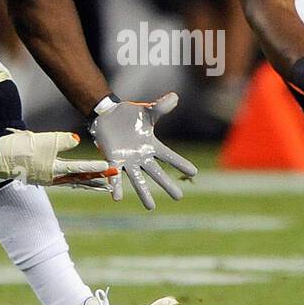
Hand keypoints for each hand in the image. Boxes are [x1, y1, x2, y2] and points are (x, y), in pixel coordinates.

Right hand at [0, 129, 116, 189]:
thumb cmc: (21, 147)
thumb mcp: (44, 140)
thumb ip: (63, 141)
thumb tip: (77, 140)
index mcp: (55, 170)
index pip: (81, 169)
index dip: (96, 168)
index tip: (111, 169)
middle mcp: (54, 177)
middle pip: (80, 180)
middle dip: (98, 179)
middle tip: (113, 179)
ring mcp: (48, 178)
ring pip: (73, 182)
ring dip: (88, 183)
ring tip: (103, 186)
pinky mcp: (43, 175)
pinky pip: (64, 180)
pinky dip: (75, 181)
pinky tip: (80, 181)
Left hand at [89, 94, 197, 208]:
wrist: (108, 116)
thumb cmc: (130, 115)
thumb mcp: (147, 111)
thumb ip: (161, 107)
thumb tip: (174, 97)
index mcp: (151, 145)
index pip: (169, 156)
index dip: (180, 163)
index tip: (194, 172)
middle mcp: (141, 156)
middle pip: (156, 173)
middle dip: (167, 185)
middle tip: (178, 197)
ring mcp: (128, 160)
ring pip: (138, 179)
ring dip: (144, 193)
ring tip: (150, 207)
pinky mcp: (113, 160)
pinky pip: (115, 175)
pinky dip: (116, 185)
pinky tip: (117, 197)